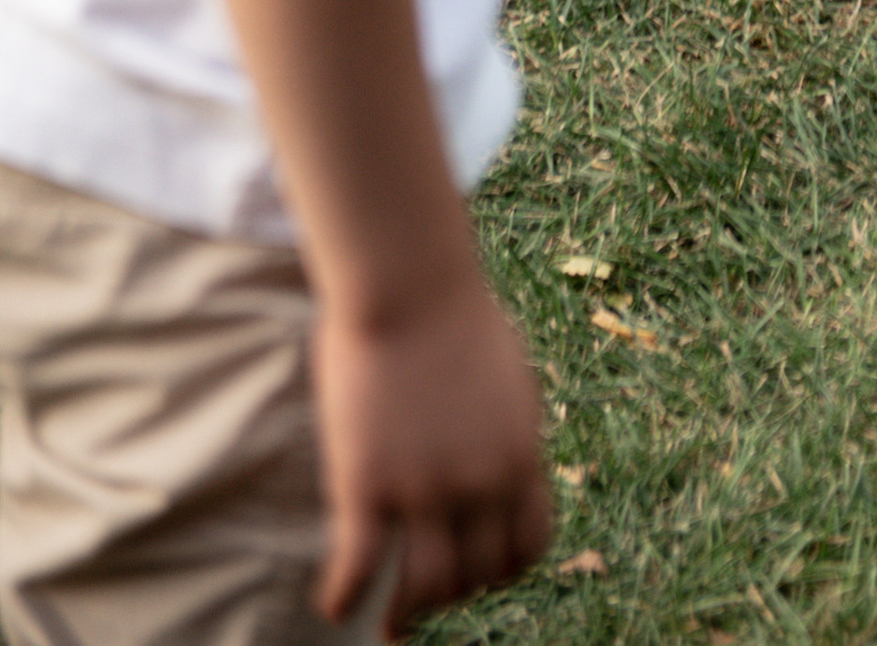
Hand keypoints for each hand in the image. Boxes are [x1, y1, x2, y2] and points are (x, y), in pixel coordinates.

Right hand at [310, 268, 551, 630]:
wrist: (410, 280)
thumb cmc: (452, 314)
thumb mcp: (506, 377)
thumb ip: (506, 429)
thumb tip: (508, 459)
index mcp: (520, 454)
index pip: (529, 546)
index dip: (503, 569)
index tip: (480, 573)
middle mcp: (480, 481)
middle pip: (475, 575)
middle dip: (453, 592)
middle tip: (426, 594)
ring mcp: (424, 488)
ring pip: (424, 588)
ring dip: (406, 611)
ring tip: (389, 622)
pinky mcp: (368, 484)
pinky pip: (357, 570)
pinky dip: (343, 598)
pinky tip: (333, 607)